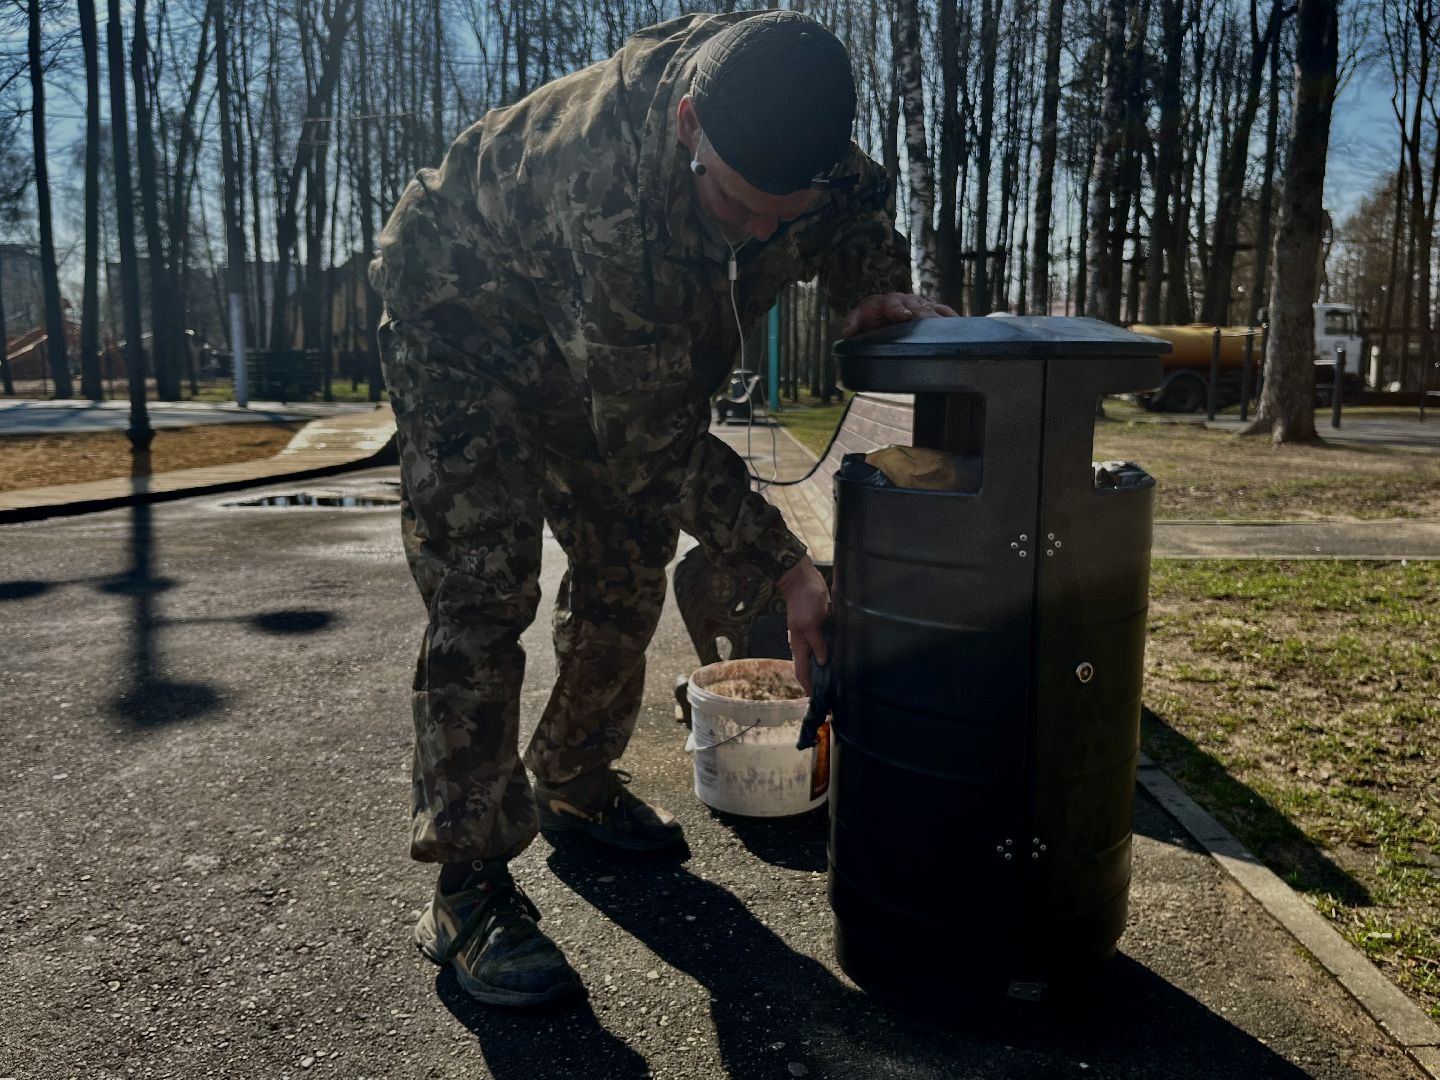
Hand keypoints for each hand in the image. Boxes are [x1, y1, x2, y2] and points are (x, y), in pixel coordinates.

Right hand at [777, 556, 829, 693]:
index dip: (808, 688)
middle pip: (811, 668)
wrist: (802, 580)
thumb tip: (823, 662)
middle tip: (835, 694)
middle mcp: (805, 644)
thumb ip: (817, 643)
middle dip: (820, 682)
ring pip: (819, 658)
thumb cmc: (804, 601)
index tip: (818, 701)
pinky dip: (832, 654)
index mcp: (799, 645)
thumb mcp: (810, 623)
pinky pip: (826, 645)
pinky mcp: (821, 627)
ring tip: (841, 680)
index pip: (802, 673)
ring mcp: (813, 636)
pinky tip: (843, 657)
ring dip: (828, 669)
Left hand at [840, 293, 957, 337]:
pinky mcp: (933, 310)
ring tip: (949, 328)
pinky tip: (962, 328)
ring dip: (940, 318)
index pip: (893, 305)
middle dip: (923, 313)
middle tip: (929, 321)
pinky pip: (945, 313)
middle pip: (917, 306)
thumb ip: (853, 322)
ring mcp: (921, 304)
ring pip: (933, 309)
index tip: (904, 316)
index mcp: (887, 302)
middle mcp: (906, 301)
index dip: (898, 310)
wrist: (883, 307)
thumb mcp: (859, 317)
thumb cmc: (871, 316)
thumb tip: (848, 332)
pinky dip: (953, 319)